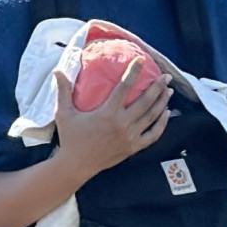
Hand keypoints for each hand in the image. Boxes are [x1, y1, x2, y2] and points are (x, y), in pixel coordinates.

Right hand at [52, 57, 171, 190]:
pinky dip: (162, 124)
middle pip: (145, 101)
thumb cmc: (70, 138)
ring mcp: (130, 137)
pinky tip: (166, 114)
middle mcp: (122, 124)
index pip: (124, 87)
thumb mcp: (64, 113)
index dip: (134, 71)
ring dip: (162, 102)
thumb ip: (63, 91)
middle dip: (158, 86)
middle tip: (166, 76)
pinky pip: (153, 135)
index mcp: (107, 113)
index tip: (141, 60)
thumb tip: (57, 71)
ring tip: (168, 91)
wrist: (76, 166)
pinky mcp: (133, 148)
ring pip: (152, 116)